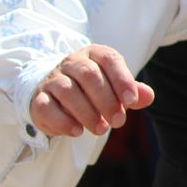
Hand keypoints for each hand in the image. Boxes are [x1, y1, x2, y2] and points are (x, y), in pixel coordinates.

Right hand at [30, 45, 153, 138]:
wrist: (58, 94)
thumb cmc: (95, 90)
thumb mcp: (116, 88)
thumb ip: (133, 92)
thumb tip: (148, 96)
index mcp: (95, 54)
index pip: (109, 59)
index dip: (122, 80)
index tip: (131, 101)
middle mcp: (72, 62)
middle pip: (89, 75)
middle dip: (106, 100)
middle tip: (118, 122)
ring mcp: (53, 79)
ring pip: (67, 90)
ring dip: (87, 112)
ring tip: (101, 129)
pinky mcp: (39, 98)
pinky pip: (46, 106)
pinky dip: (62, 121)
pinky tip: (77, 131)